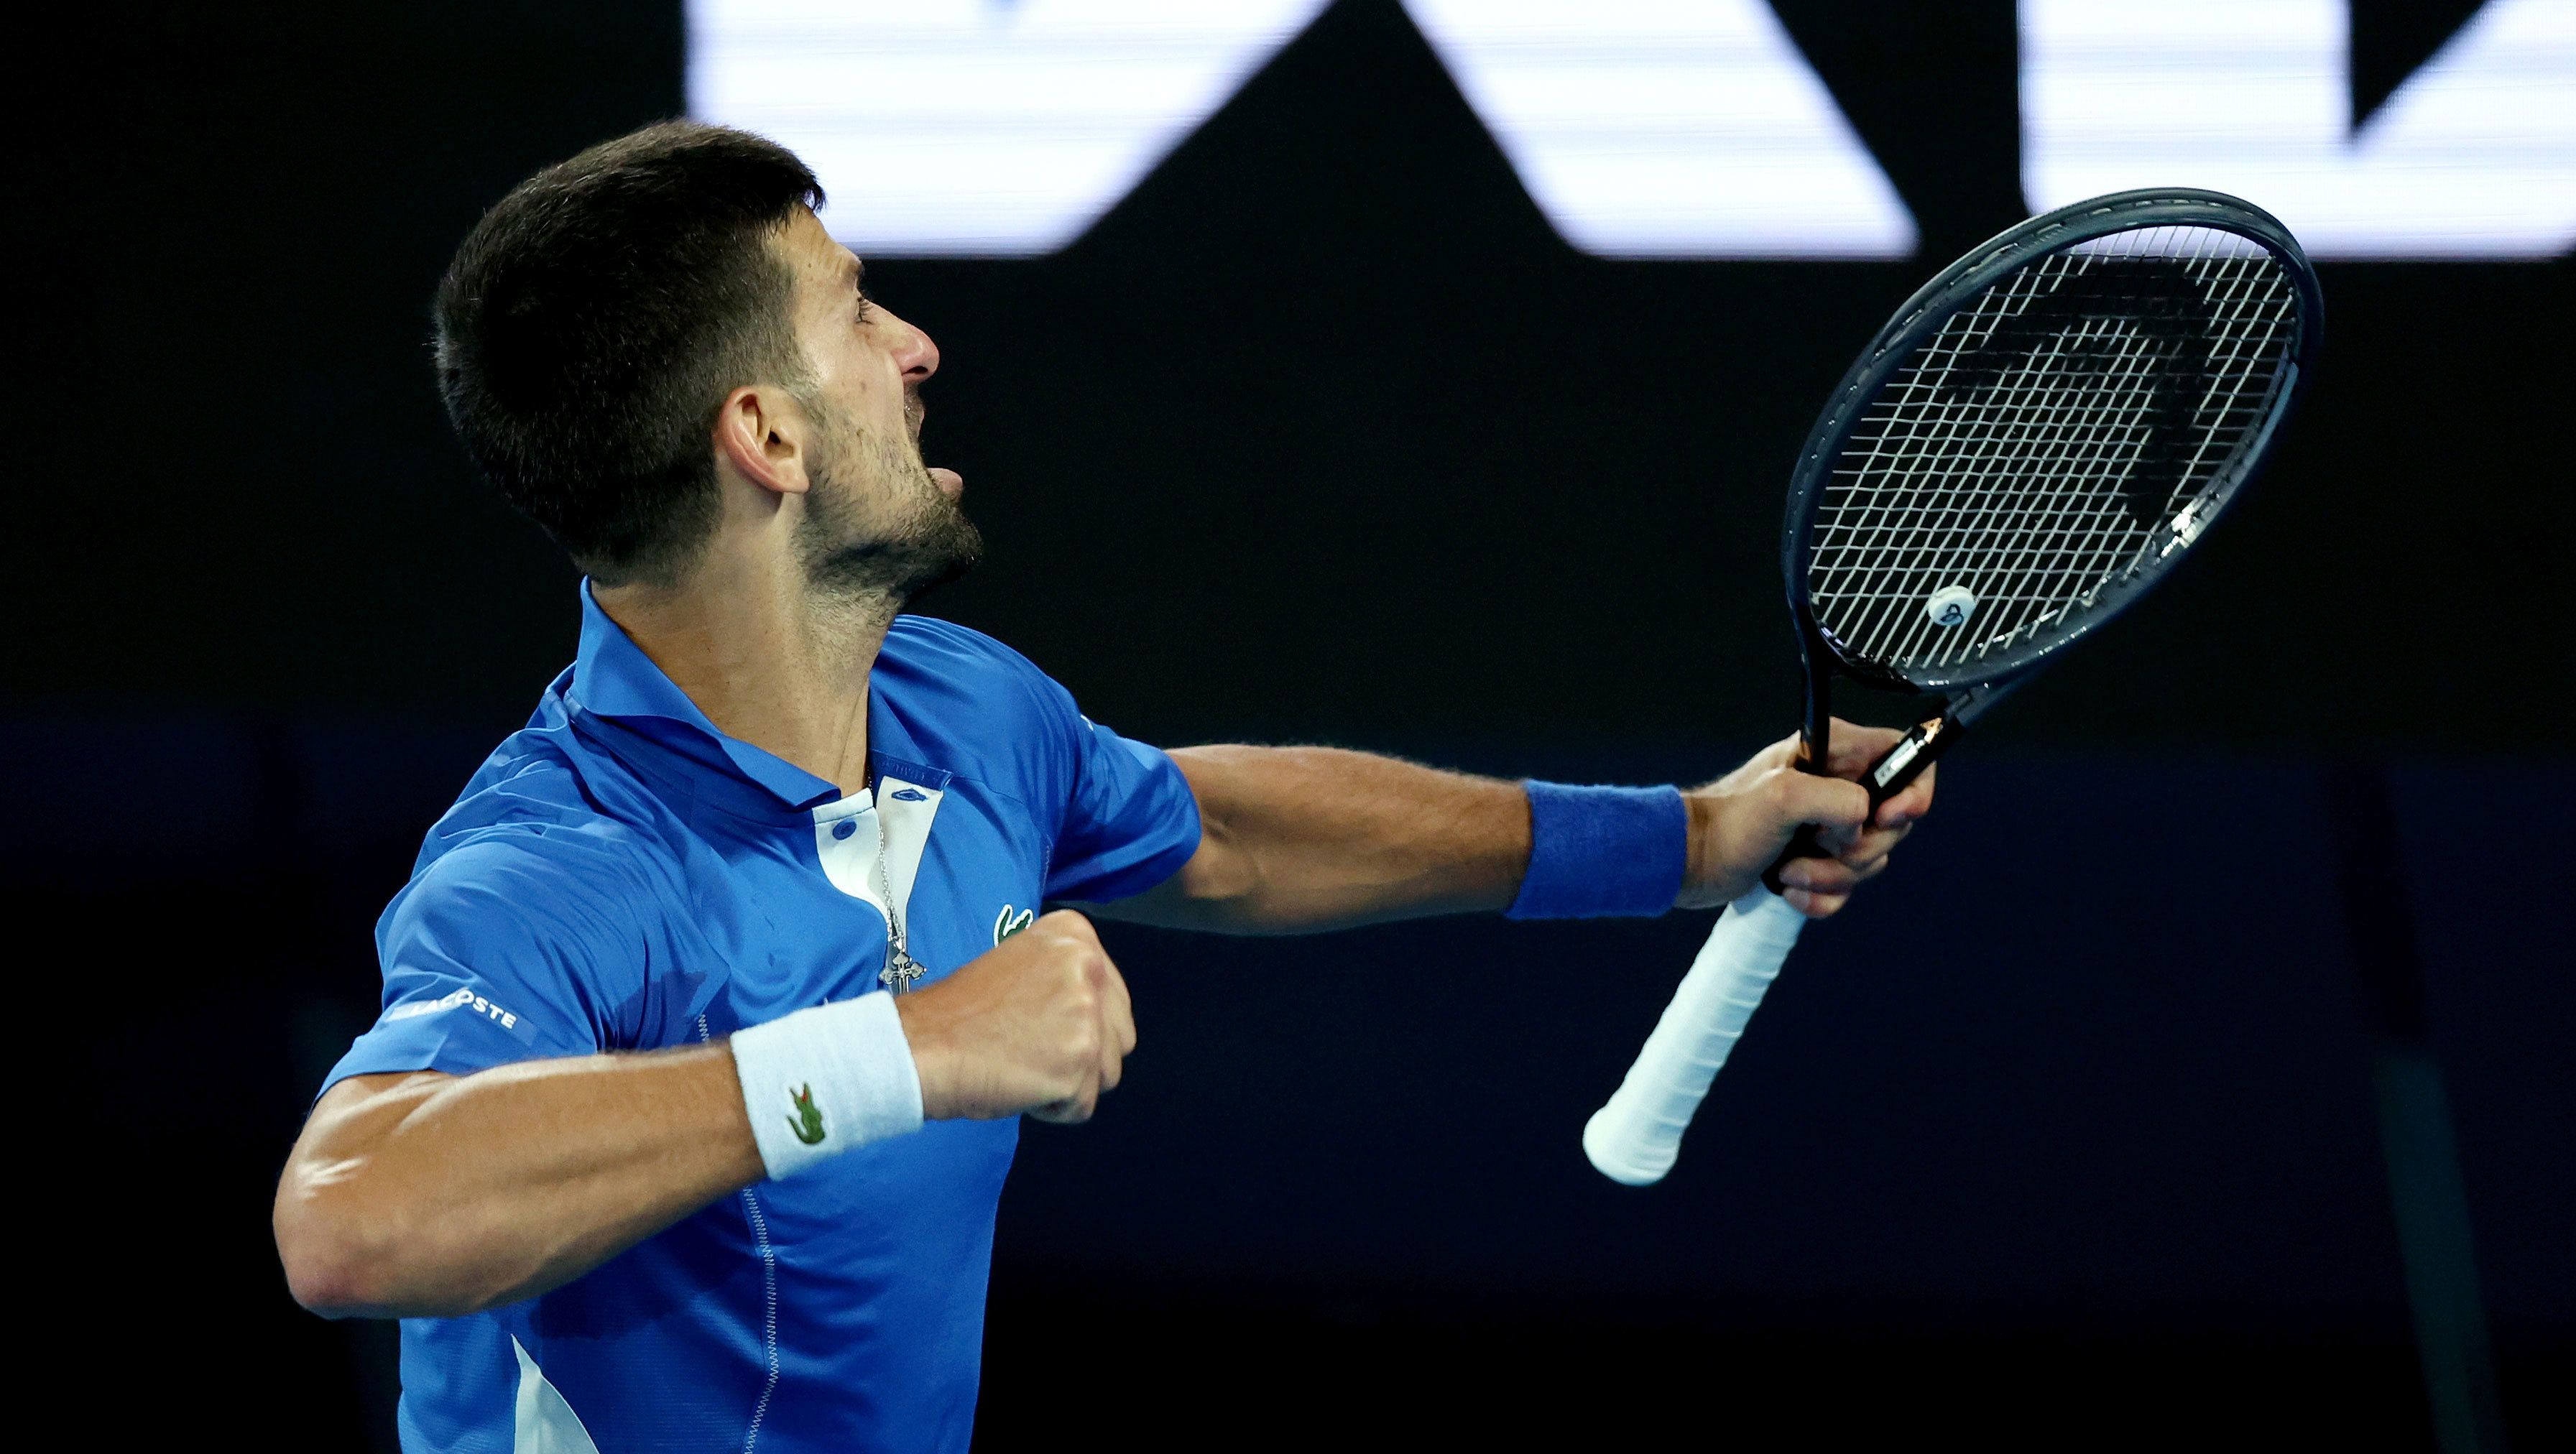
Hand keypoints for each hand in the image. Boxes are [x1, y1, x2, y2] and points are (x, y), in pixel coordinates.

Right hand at [892, 910, 1135, 1123]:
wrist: (923, 1046)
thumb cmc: (961, 1015)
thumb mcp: (1022, 965)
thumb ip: (1067, 978)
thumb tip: (1102, 1009)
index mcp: (1075, 936)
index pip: (1113, 996)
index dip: (1077, 1022)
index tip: (1038, 1022)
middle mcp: (1088, 966)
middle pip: (1120, 1036)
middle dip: (1082, 1055)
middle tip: (1029, 1047)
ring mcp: (1086, 1014)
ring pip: (1107, 1073)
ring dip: (1070, 1083)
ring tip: (1023, 1063)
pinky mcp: (1079, 1062)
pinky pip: (1084, 1106)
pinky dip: (1054, 1108)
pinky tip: (1019, 1083)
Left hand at [1674, 720, 1936, 918]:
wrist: (1691, 862)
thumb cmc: (1726, 821)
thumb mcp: (1783, 796)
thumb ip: (1837, 798)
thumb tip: (1865, 818)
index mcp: (1835, 753)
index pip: (1904, 755)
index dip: (1912, 789)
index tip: (1889, 817)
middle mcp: (1837, 785)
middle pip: (1893, 821)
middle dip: (1860, 848)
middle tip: (1819, 845)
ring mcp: (1828, 824)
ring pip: (1869, 860)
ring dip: (1832, 876)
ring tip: (1789, 870)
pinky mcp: (1818, 860)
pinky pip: (1846, 886)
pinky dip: (1821, 895)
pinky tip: (1788, 890)